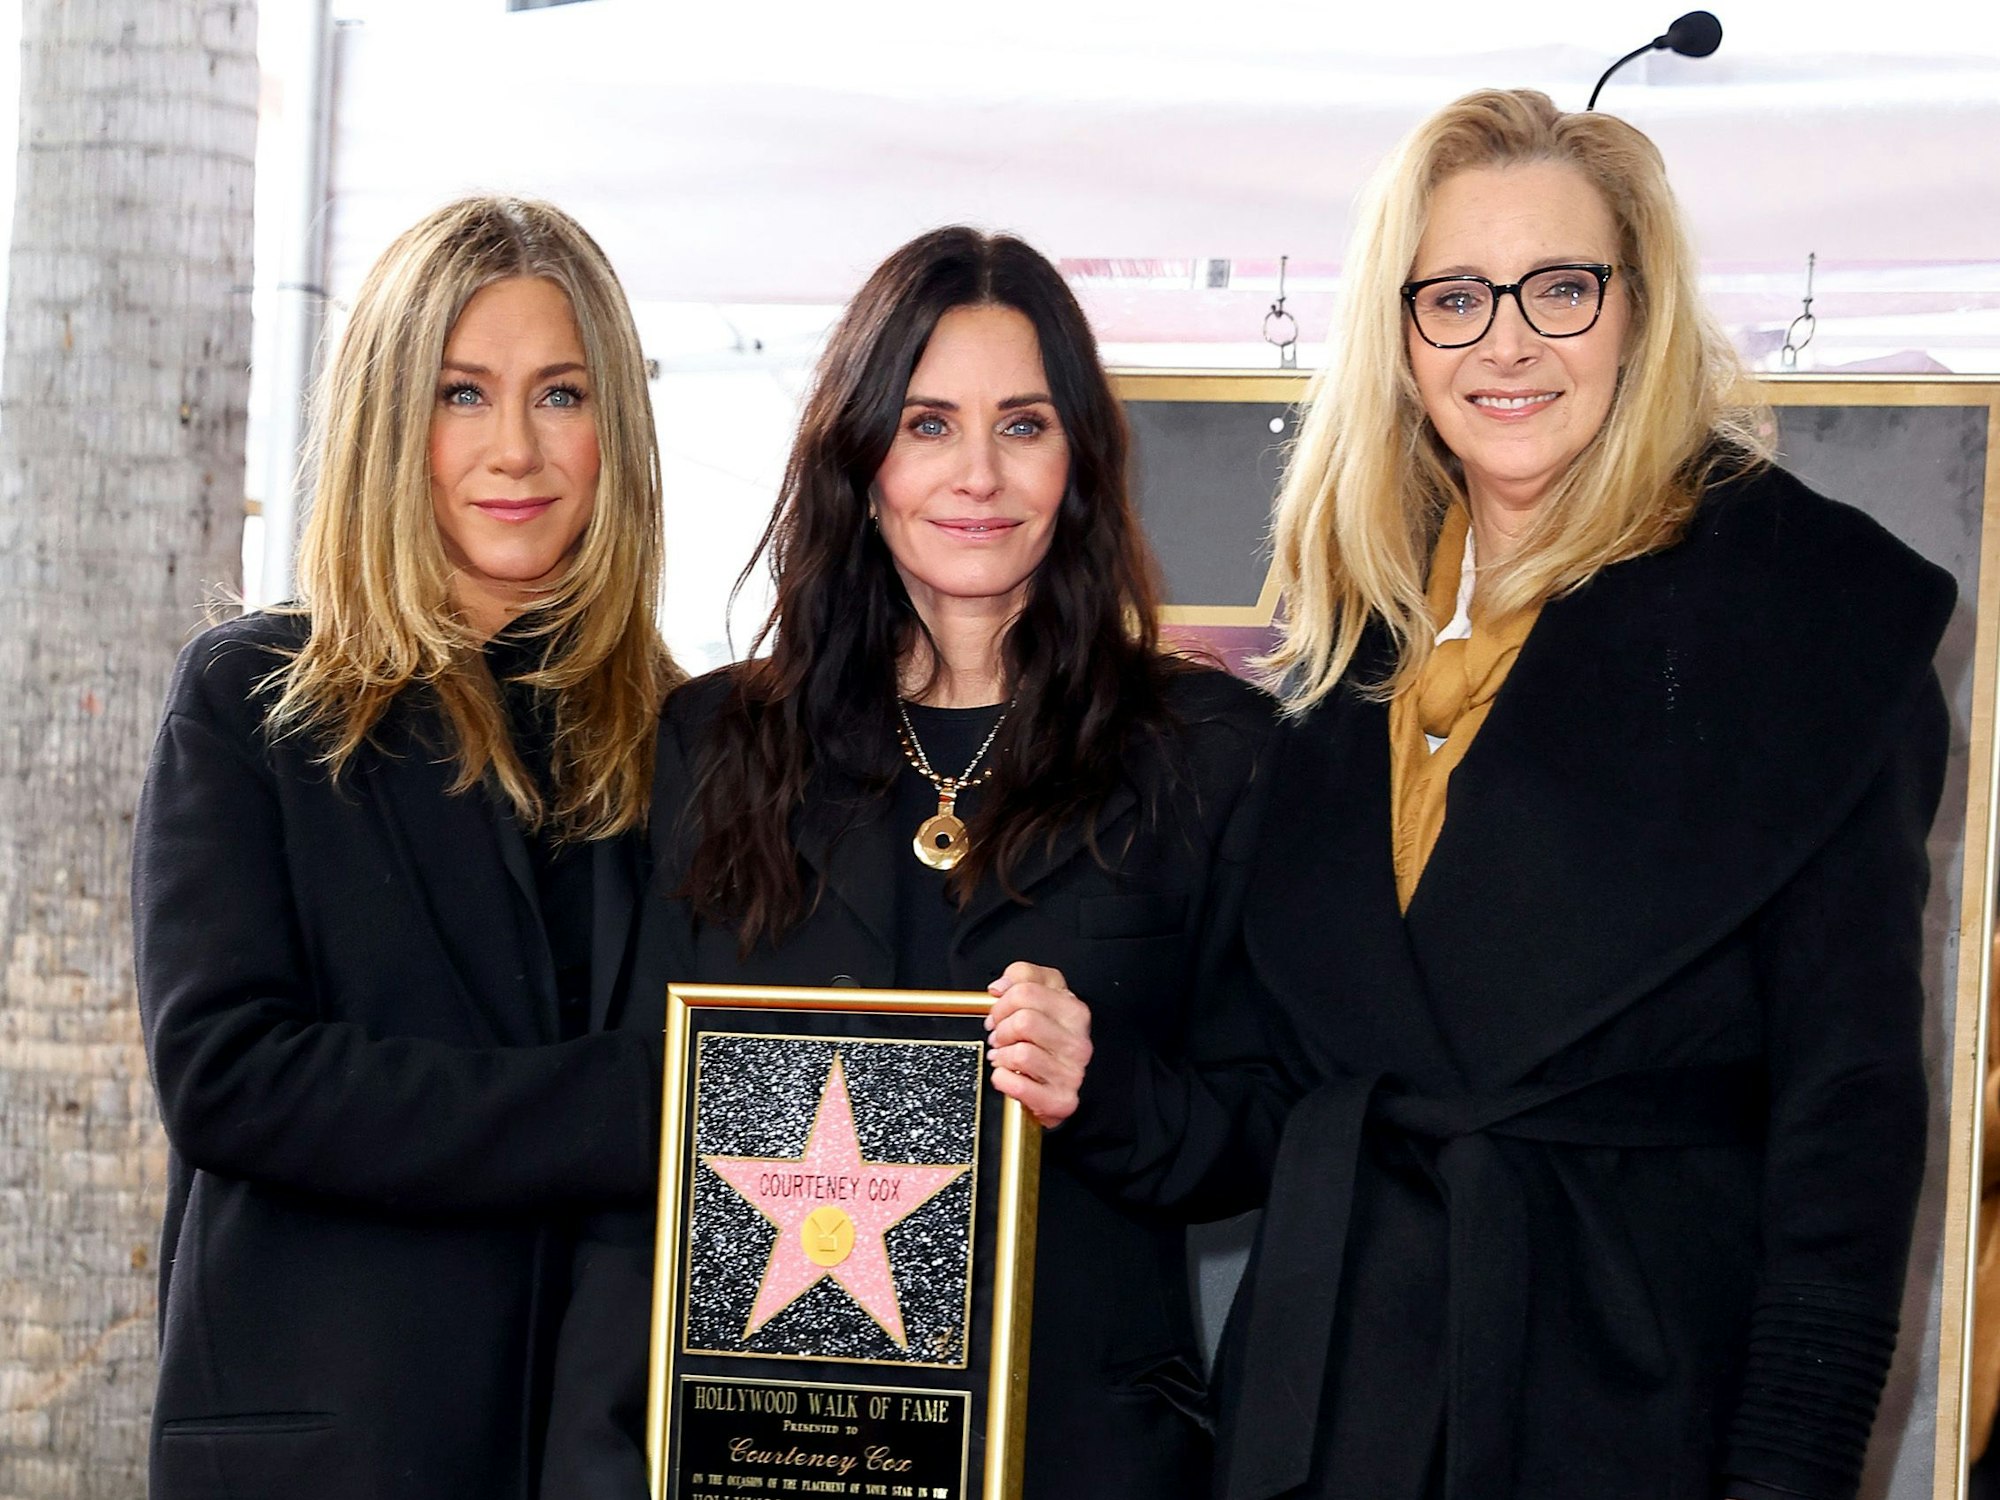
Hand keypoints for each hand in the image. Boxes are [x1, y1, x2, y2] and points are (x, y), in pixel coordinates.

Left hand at [984, 961, 1093, 1128]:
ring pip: (1020, 1053)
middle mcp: (1077, 1042)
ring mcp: (1071, 1072)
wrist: (1060, 1083)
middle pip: (1023, 1021)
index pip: (1026, 991)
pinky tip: (1007, 1075)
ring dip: (1001, 1056)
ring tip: (1004, 1057)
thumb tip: (1000, 985)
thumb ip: (1023, 976)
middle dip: (1001, 1029)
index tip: (999, 1013)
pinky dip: (1002, 1079)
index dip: (1002, 1002)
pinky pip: (1016, 1084)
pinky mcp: (1060, 1100)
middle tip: (999, 1037)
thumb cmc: (1049, 1040)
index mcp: (1074, 1011)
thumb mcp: (1044, 996)